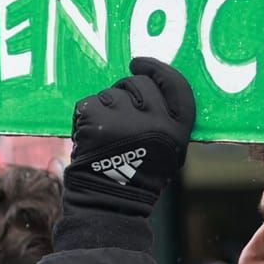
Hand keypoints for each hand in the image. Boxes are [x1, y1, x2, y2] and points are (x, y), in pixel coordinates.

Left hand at [62, 58, 195, 216]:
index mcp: (177, 129)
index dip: (158, 69)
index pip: (176, 85)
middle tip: (118, 112)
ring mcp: (124, 118)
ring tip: (106, 135)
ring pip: (111, 92)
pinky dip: (86, 116)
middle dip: (126, 90)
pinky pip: (89, 103)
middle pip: (140, 83)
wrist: (108, 200)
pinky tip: (90, 137)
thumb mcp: (168, 150)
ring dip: (105, 107)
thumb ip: (165, 119)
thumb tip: (152, 81)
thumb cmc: (138, 174)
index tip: (140, 64)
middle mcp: (154, 121)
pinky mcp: (97, 119)